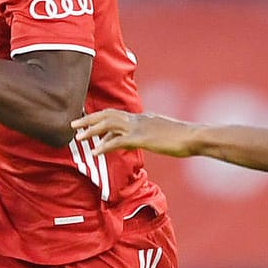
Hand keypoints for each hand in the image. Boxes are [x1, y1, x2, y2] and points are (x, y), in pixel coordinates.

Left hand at [72, 108, 196, 155]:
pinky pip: (117, 141)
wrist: (194, 136)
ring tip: (78, 137)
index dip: (100, 118)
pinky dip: (104, 146)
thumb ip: (148, 135)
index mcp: (142, 117)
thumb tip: (139, 141)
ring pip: (109, 124)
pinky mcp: (141, 138)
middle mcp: (138, 118)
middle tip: (73, 125)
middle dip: (89, 119)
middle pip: (108, 114)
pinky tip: (94, 153)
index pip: (116, 114)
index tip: (88, 123)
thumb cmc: (183, 138)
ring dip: (91, 130)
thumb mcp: (162, 133)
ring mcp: (139, 127)